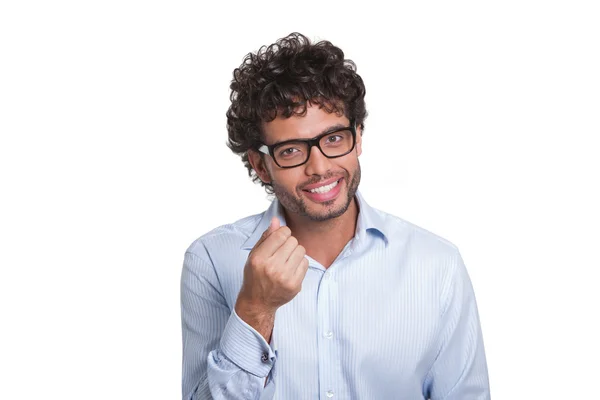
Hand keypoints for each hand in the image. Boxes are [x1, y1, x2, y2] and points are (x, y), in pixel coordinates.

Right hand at [235, 217, 308, 339]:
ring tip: (287, 260)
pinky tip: (291, 269)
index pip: (281, 234)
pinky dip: (300, 263)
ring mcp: (284, 278)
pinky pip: (305, 263)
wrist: (258, 302)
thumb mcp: (254, 254)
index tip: (280, 238)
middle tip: (282, 252)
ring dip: (295, 252)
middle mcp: (272, 268)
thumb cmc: (255, 275)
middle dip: (289, 243)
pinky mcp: (295, 285)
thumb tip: (276, 220)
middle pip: (293, 241)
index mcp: (259, 258)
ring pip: (301, 250)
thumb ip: (266, 237)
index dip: (283, 233)